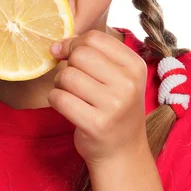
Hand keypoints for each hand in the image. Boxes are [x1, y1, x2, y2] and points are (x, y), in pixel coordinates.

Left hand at [48, 29, 148, 167]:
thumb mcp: (115, 77)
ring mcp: (114, 105)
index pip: (94, 38)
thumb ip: (90, 55)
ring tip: (71, 94)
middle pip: (79, 55)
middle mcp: (128, 83)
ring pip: (67, 76)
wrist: (122, 152)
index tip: (68, 55)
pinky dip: (55, 99)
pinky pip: (59, 98)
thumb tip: (56, 45)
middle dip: (67, 65)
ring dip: (60, 84)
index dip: (74, 43)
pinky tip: (67, 107)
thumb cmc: (113, 108)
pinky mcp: (96, 124)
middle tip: (72, 80)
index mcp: (134, 66)